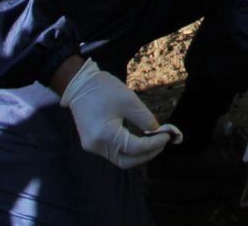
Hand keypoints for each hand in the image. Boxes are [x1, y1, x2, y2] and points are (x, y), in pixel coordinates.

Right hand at [58, 59, 176, 168]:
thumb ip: (145, 119)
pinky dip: (128, 150)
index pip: (136, 148)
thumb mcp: (129, 100)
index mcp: (106, 135)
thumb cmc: (104, 90)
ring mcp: (92, 147)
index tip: (168, 135)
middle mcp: (97, 146)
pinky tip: (139, 139)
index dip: (155, 144)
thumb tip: (158, 132)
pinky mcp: (92, 144)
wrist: (79, 85)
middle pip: (127, 162)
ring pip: (120, 159)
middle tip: (162, 142)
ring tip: (153, 141)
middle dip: (148, 154)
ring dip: (138, 154)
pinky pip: (113, 153)